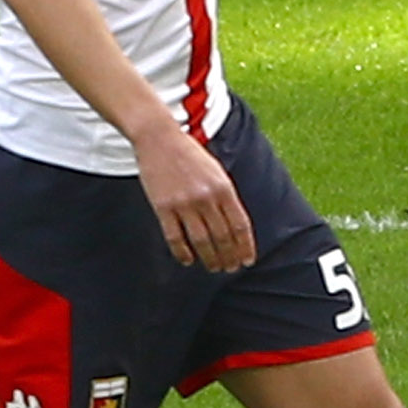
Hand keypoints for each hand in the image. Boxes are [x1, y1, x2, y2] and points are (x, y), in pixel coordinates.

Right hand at [132, 121, 255, 270]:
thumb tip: (235, 226)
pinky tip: (188, 260)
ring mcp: (184, 203)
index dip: (245, 246)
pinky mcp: (163, 207)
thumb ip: (225, 197)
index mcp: (224, 188)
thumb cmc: (191, 156)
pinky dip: (182, 252)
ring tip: (214, 268)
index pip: (240, 225)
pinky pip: (175, 236)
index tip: (248, 260)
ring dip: (210, 258)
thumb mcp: (217, 172)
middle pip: (222, 236)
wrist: (159, 139)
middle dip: (229, 256)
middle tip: (231, 268)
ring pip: (201, 240)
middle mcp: (206, 197)